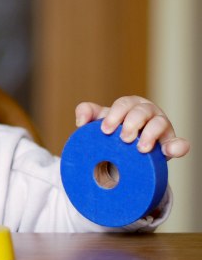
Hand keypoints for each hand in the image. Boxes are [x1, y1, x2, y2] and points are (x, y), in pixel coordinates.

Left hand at [75, 96, 189, 158]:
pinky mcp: (170, 143)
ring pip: (160, 123)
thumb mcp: (99, 121)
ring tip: (141, 148)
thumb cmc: (111, 131)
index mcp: (129, 106)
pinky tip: (169, 152)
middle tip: (123, 139)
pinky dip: (177, 146)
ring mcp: (161, 127)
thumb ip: (88, 114)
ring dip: (150, 134)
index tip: (105, 130)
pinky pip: (179, 143)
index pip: (124, 104)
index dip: (115, 115)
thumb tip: (81, 121)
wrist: (122, 154)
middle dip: (132, 123)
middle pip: (142, 112)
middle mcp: (147, 112)